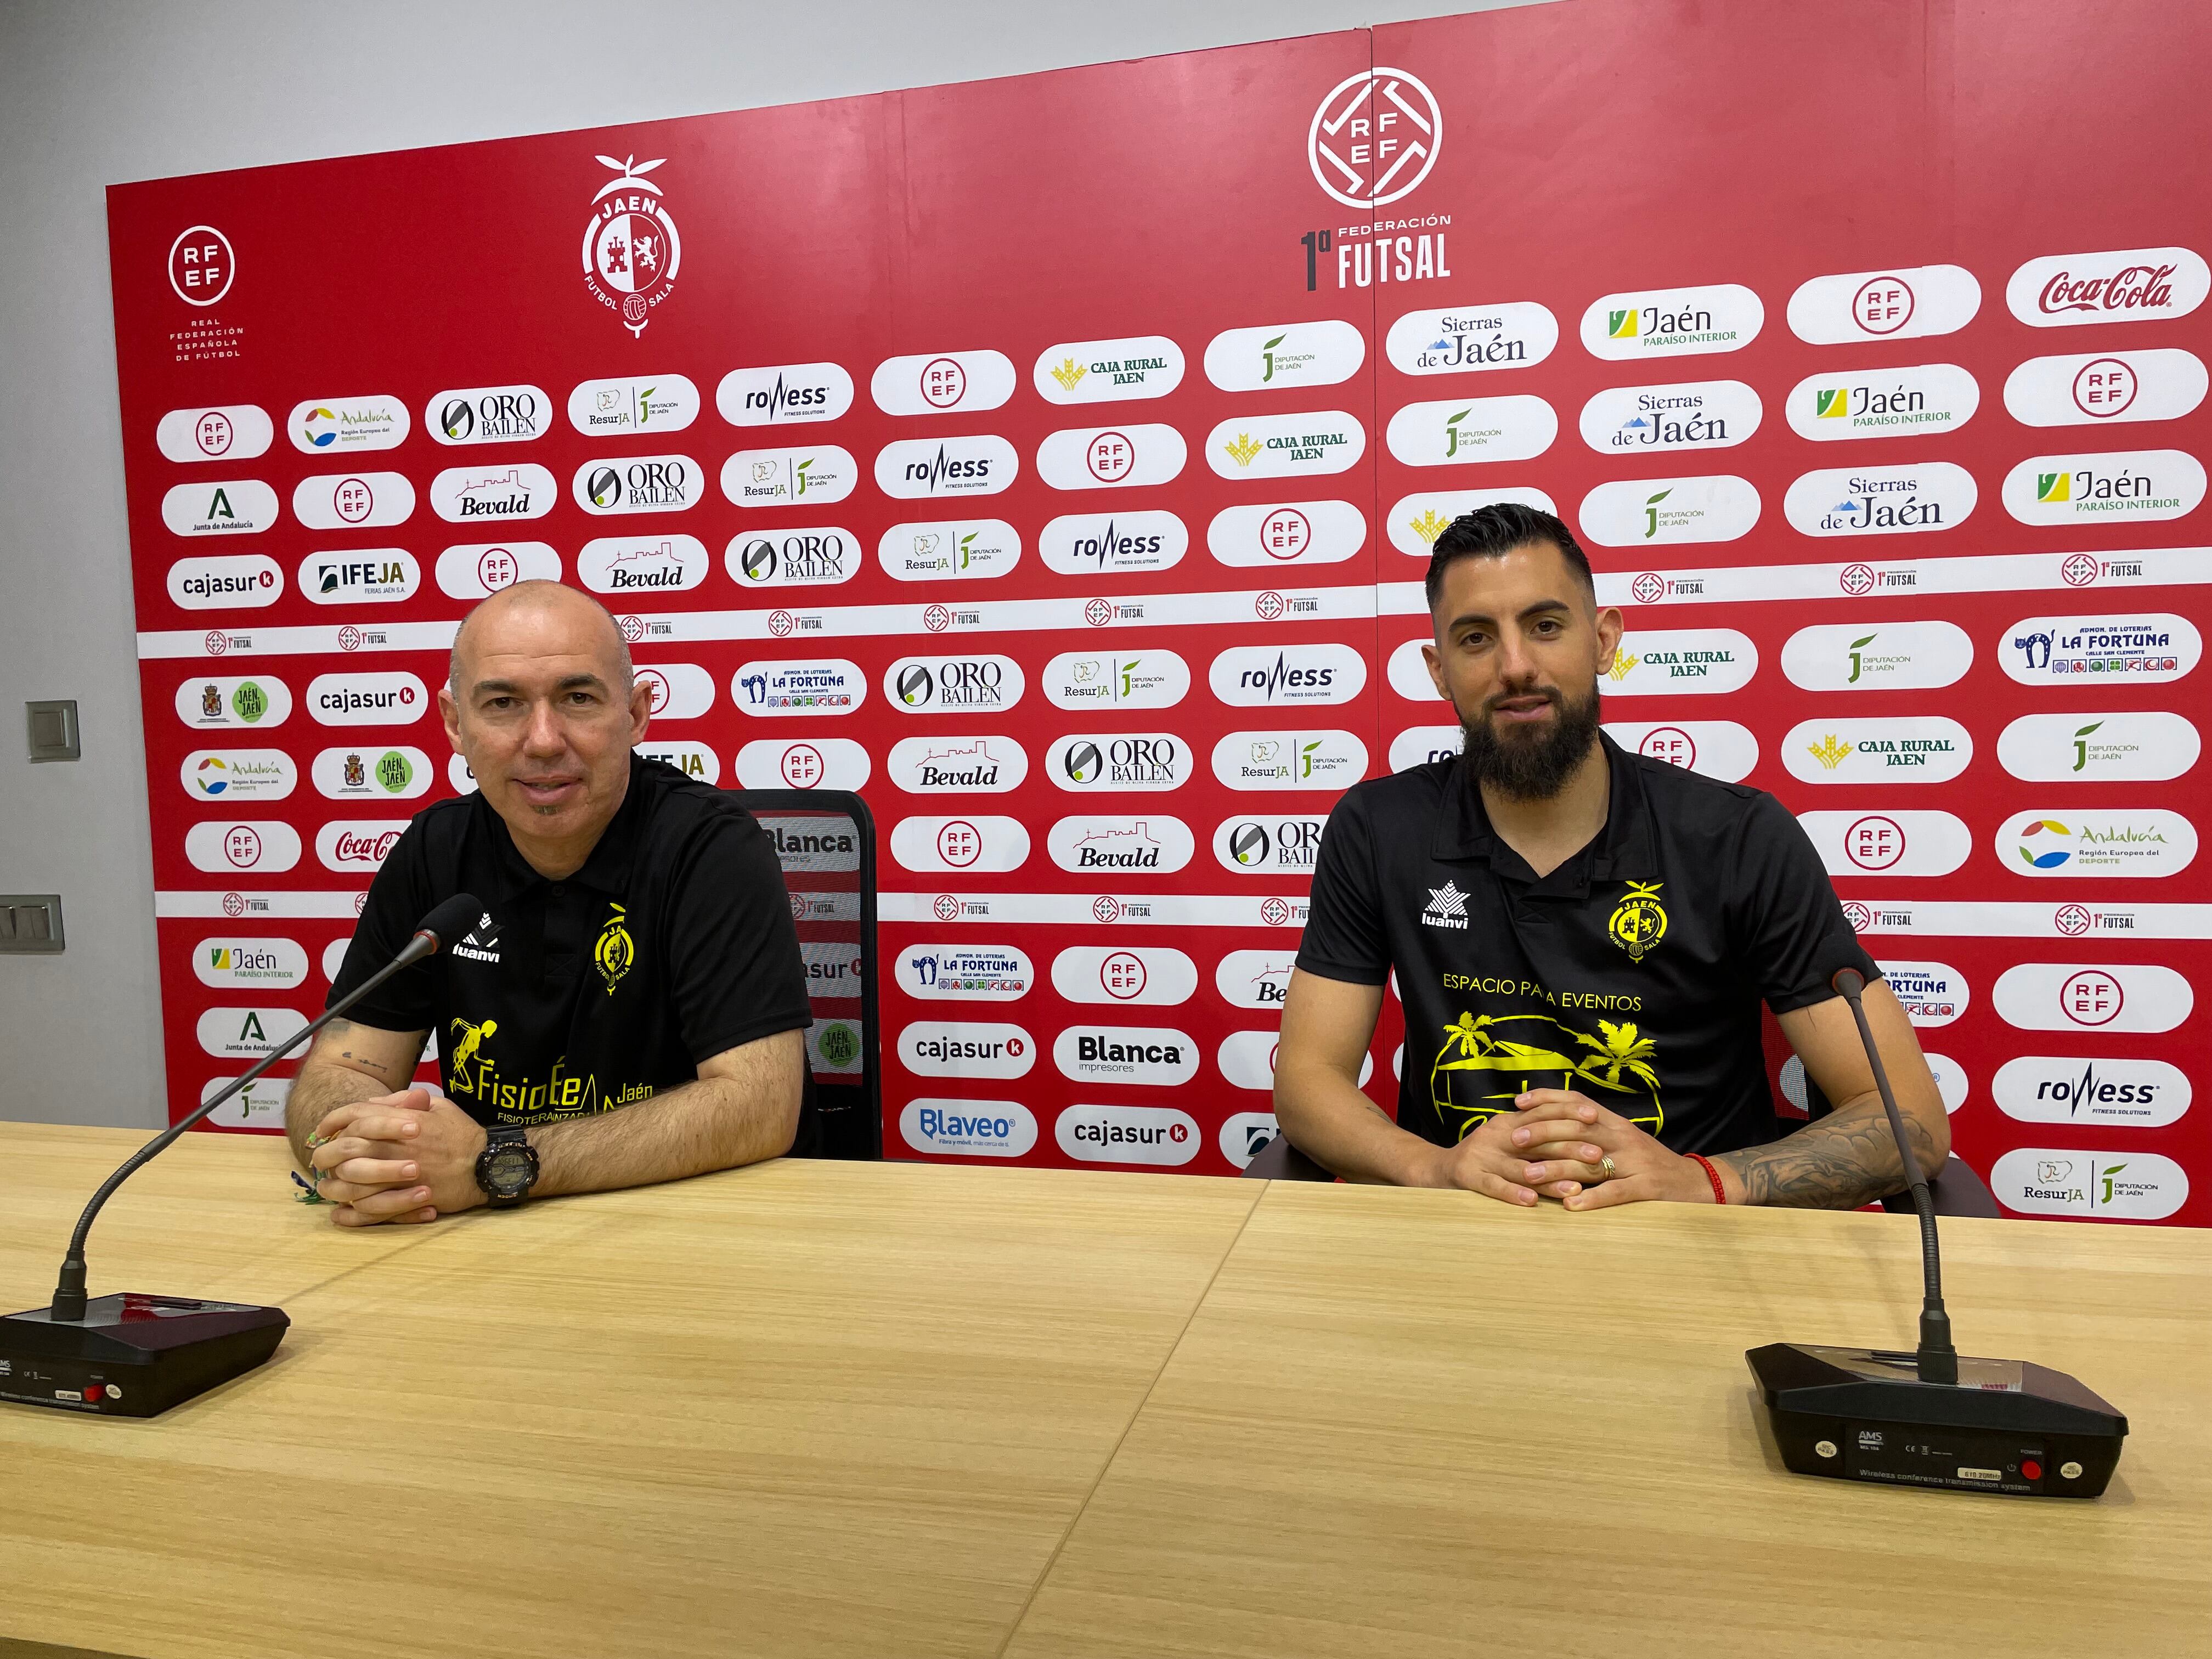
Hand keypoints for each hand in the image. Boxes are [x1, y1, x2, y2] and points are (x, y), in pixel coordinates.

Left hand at [308, 1089, 488, 1227]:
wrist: (488, 1164)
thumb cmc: (463, 1133)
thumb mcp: (438, 1106)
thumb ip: (405, 1103)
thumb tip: (376, 1104)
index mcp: (399, 1120)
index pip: (354, 1115)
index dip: (333, 1121)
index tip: (323, 1130)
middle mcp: (393, 1146)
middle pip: (343, 1149)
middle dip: (325, 1155)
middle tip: (320, 1160)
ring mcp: (397, 1175)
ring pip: (350, 1182)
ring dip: (333, 1185)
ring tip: (327, 1187)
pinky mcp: (405, 1199)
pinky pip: (368, 1209)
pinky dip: (349, 1213)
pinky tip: (339, 1213)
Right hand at [1421, 1094, 1612, 1206]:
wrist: (1438, 1169)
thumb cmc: (1485, 1157)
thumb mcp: (1508, 1138)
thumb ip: (1535, 1134)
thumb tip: (1578, 1129)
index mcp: (1507, 1122)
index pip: (1541, 1113)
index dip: (1568, 1114)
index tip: (1596, 1118)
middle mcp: (1496, 1135)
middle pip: (1537, 1139)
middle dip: (1569, 1147)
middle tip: (1597, 1156)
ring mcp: (1481, 1156)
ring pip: (1520, 1167)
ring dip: (1550, 1177)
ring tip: (1576, 1187)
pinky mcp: (1468, 1177)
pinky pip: (1493, 1186)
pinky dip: (1513, 1193)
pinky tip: (1531, 1201)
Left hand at [1509, 1089, 1723, 1208]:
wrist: (1697, 1183)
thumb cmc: (1650, 1164)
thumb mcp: (1622, 1140)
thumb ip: (1593, 1131)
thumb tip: (1552, 1124)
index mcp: (1615, 1123)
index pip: (1577, 1102)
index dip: (1547, 1098)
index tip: (1518, 1102)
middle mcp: (1623, 1137)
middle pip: (1578, 1127)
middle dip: (1543, 1131)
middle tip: (1514, 1140)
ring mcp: (1635, 1163)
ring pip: (1590, 1160)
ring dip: (1556, 1167)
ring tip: (1528, 1175)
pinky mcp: (1647, 1188)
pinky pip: (1615, 1192)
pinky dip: (1592, 1199)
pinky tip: (1570, 1206)